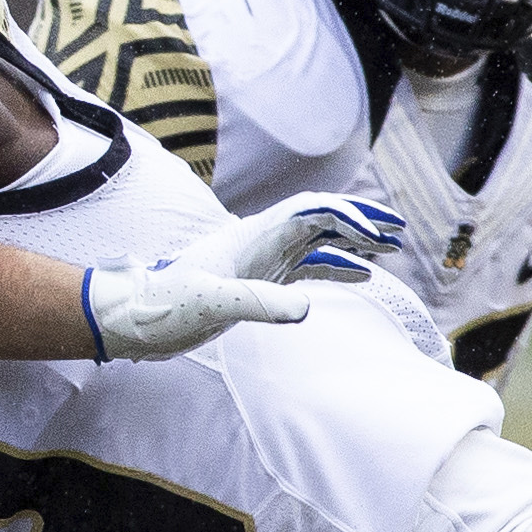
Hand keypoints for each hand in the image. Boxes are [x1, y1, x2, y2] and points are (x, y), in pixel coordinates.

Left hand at [84, 196, 406, 361]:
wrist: (133, 320)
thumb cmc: (163, 307)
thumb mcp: (210, 303)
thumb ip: (257, 302)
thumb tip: (306, 308)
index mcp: (253, 236)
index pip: (311, 212)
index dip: (347, 216)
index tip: (378, 234)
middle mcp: (261, 241)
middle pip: (321, 218)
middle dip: (360, 221)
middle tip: (397, 231)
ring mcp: (260, 259)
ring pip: (317, 241)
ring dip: (353, 242)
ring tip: (389, 248)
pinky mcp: (257, 281)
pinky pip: (306, 267)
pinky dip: (335, 268)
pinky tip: (360, 276)